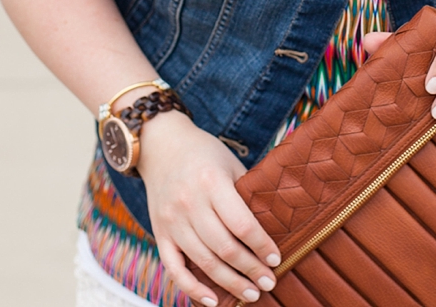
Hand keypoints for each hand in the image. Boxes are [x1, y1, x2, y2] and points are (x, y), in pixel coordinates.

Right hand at [137, 111, 280, 304]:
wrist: (161, 145)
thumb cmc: (204, 154)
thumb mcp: (230, 163)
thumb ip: (246, 192)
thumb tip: (274, 224)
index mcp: (211, 182)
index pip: (241, 224)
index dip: (261, 245)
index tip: (276, 259)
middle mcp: (189, 203)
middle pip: (224, 247)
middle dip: (250, 270)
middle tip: (269, 282)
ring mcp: (171, 221)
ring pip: (204, 261)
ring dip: (230, 283)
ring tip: (251, 294)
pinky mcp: (159, 233)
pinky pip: (174, 269)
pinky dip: (193, 289)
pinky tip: (213, 300)